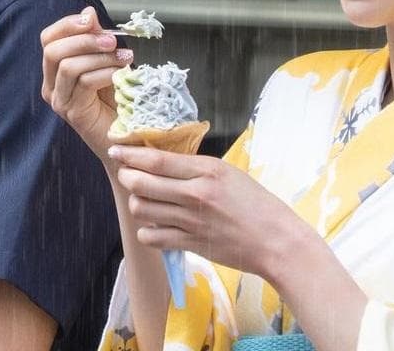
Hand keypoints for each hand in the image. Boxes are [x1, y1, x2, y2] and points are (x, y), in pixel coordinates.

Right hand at [40, 6, 133, 159]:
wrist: (129, 137)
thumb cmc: (118, 99)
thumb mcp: (108, 62)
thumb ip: (97, 39)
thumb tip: (88, 12)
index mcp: (55, 70)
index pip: (49, 39)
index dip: (67, 25)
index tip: (91, 19)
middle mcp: (51, 86)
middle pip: (52, 51)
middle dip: (84, 39)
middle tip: (112, 40)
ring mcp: (60, 101)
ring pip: (68, 66)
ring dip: (99, 57)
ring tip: (125, 58)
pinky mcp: (73, 114)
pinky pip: (83, 83)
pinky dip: (104, 73)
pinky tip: (122, 75)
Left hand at [109, 144, 311, 279]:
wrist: (276, 241)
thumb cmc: (256, 204)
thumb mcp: (228, 174)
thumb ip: (196, 168)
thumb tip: (161, 162)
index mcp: (207, 170)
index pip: (157, 159)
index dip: (130, 154)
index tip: (116, 150)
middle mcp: (196, 193)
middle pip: (142, 183)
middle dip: (127, 177)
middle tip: (127, 175)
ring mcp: (191, 220)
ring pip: (142, 209)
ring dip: (136, 203)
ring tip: (145, 200)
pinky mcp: (190, 244)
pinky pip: (151, 236)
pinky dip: (147, 231)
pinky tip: (155, 226)